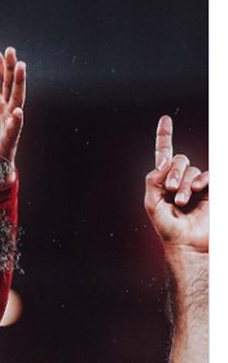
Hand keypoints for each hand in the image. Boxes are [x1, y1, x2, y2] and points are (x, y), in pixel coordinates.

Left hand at [0, 44, 25, 177]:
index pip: (1, 79)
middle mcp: (6, 111)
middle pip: (12, 83)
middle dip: (11, 66)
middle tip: (10, 50)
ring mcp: (10, 124)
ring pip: (18, 100)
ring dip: (20, 83)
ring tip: (21, 68)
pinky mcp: (10, 140)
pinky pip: (14, 129)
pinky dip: (16, 122)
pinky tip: (18, 112)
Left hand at [145, 116, 207, 253]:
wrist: (187, 243)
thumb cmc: (168, 227)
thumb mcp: (152, 203)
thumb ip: (153, 179)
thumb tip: (164, 162)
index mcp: (163, 181)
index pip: (164, 153)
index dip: (164, 136)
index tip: (165, 119)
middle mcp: (180, 179)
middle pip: (178, 159)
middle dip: (173, 173)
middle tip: (171, 191)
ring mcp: (196, 184)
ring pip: (191, 169)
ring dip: (184, 184)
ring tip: (181, 202)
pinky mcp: (211, 190)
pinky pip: (208, 175)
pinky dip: (201, 180)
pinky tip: (197, 190)